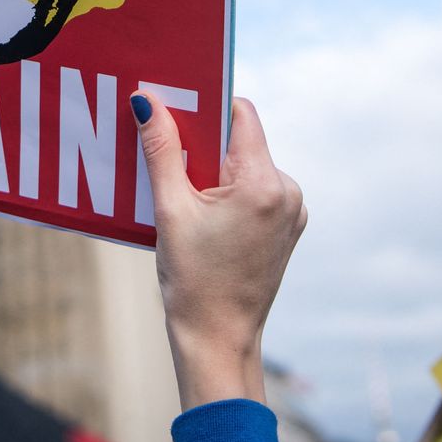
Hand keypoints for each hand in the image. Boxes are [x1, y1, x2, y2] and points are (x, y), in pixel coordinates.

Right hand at [133, 91, 307, 409]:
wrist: (219, 340)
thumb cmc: (193, 281)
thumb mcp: (170, 210)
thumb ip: (161, 149)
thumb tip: (148, 100)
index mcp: (263, 184)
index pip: (240, 114)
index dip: (205, 107)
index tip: (174, 114)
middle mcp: (288, 191)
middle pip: (241, 141)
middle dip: (204, 145)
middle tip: (168, 161)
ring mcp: (293, 211)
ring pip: (247, 166)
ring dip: (214, 171)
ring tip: (183, 198)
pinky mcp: (288, 227)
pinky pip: (256, 190)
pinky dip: (229, 192)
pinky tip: (203, 216)